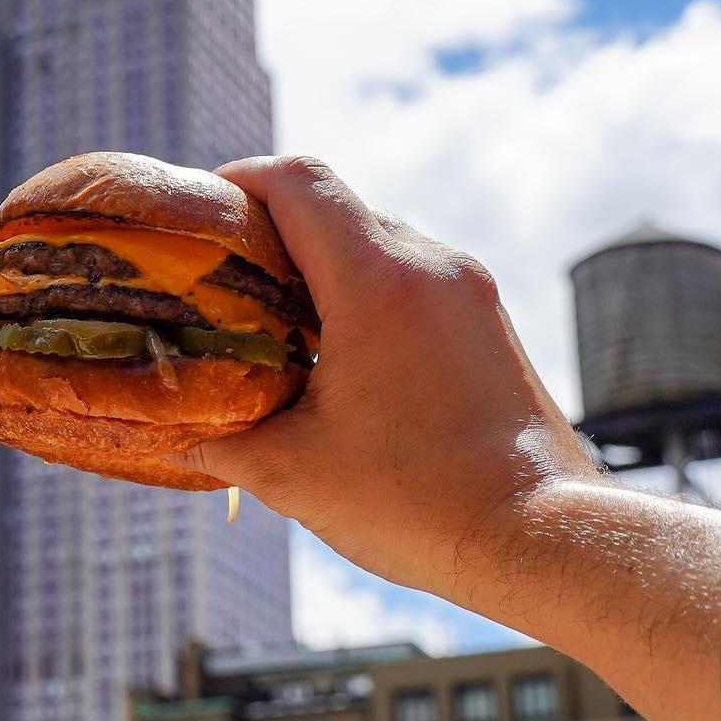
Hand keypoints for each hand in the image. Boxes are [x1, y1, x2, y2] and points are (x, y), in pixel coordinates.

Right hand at [175, 157, 598, 610]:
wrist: (544, 540)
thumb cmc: (417, 504)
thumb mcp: (293, 473)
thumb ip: (222, 438)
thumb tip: (176, 428)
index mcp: (377, 281)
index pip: (297, 180)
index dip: (238, 180)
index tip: (201, 212)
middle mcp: (431, 265)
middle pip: (335, 207)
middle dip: (273, 231)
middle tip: (223, 279)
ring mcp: (470, 291)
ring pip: (378, 243)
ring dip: (323, 268)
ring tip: (277, 325)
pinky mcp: (491, 324)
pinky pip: (415, 280)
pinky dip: (367, 296)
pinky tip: (341, 358)